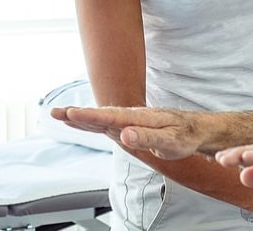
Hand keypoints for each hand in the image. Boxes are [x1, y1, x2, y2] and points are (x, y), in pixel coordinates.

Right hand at [50, 106, 202, 158]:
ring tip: (59, 114)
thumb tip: (124, 134)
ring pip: (101, 119)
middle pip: (100, 116)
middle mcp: (132, 117)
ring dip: (80, 117)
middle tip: (54, 112)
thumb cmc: (186, 136)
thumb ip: (147, 137)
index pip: (110, 118)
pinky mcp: (130, 126)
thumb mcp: (170, 141)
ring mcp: (130, 121)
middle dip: (77, 115)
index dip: (90, 117)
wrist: (197, 130)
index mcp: (140, 118)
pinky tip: (79, 121)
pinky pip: (106, 124)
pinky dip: (90, 122)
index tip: (71, 113)